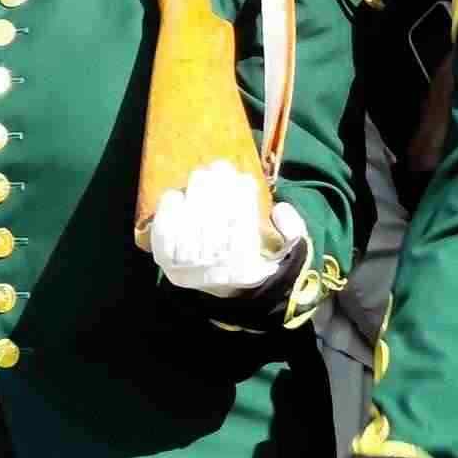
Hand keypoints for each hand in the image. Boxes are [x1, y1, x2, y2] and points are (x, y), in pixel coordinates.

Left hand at [148, 160, 304, 294]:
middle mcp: (214, 269)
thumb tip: (280, 210)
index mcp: (245, 267)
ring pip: (188, 222)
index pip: (241, 224)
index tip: (244, 178)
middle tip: (221, 167)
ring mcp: (188, 268)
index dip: (242, 196)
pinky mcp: (168, 263)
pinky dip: (168, 213)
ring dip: (195, 193)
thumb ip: (293, 231)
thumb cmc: (258, 260)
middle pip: (212, 218)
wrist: (228, 290)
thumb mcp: (289, 251)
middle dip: (217, 187)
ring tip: (202, 175)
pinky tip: (176, 195)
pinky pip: (163, 235)